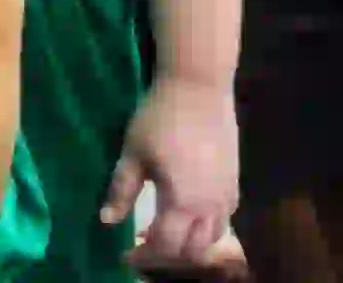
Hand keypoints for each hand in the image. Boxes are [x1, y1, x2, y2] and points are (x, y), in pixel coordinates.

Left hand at [109, 75, 242, 273]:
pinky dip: (206, 229)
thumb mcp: (133, 153)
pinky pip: (224, 220)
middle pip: (193, 251)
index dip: (143, 256)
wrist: (199, 87)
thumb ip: (122, 190)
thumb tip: (107, 221)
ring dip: (190, 245)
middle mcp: (210, 207)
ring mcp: (226, 197)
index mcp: (182, 203)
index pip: (164, 246)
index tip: (124, 255)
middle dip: (167, 256)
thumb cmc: (160, 117)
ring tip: (166, 233)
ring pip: (212, 238)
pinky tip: (188, 214)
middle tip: (143, 246)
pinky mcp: (235, 183)